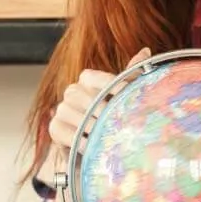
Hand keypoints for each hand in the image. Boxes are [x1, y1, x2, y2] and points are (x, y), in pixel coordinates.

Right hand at [46, 48, 151, 170]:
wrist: (95, 151)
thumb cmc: (112, 121)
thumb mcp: (124, 98)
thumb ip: (132, 75)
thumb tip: (146, 50)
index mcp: (88, 80)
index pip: (98, 78)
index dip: (113, 88)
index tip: (127, 97)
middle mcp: (72, 91)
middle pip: (87, 98)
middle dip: (105, 112)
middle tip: (120, 122)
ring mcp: (61, 109)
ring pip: (77, 114)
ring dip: (94, 127)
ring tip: (108, 136)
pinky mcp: (55, 127)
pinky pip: (65, 131)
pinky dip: (79, 140)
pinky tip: (91, 146)